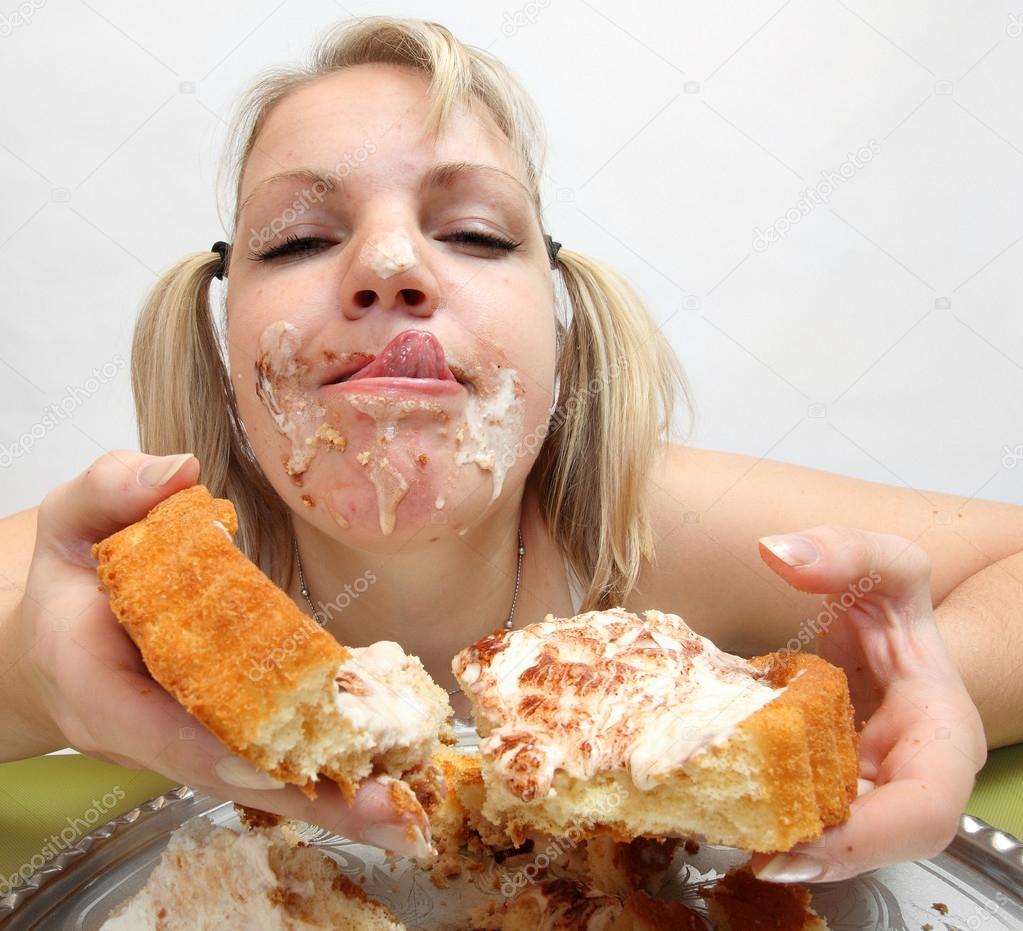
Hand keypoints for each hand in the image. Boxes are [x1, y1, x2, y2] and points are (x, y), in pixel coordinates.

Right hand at [11, 450, 428, 857]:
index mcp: (95, 681)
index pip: (150, 725)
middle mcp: (146, 731)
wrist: (65, 631)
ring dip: (333, 798)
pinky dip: (329, 772)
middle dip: (304, 796)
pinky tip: (392, 778)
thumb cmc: (73, 575)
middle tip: (387, 807)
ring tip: (406, 806)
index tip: (267, 759)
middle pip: (225, 774)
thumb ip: (112, 489)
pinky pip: (274, 760)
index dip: (206, 747)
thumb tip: (178, 472)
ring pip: (260, 780)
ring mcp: (187, 741)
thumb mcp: (73, 519)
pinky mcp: (222, 734)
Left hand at [750, 525, 985, 882]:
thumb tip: (780, 552)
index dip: (868, 839)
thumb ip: (847, 551)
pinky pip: (806, 813)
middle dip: (816, 854)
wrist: (878, 620)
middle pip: (874, 841)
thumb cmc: (893, 602)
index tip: (799, 845)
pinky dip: (769, 817)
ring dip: (786, 846)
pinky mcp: (831, 784)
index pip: (925, 810)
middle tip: (751, 855)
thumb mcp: (883, 565)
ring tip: (728, 838)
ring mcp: (869, 785)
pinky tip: (726, 814)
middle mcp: (911, 775)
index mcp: (942, 735)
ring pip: (835, 837)